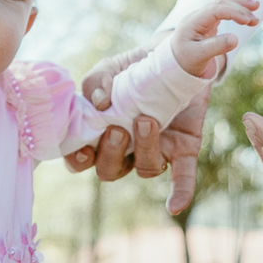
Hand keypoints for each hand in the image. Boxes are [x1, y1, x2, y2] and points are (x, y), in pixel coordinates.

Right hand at [64, 47, 216, 214]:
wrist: (176, 55)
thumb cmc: (135, 67)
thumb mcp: (112, 68)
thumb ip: (97, 81)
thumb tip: (99, 102)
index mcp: (101, 132)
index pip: (81, 158)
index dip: (78, 160)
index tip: (83, 148)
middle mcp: (126, 148)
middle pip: (110, 171)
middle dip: (110, 155)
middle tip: (117, 130)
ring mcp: (155, 150)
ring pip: (145, 169)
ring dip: (144, 150)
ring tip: (146, 120)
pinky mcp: (184, 148)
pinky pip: (182, 177)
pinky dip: (180, 193)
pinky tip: (174, 206)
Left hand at [171, 0, 259, 76]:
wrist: (176, 62)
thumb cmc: (186, 60)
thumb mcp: (199, 57)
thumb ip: (216, 47)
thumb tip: (235, 39)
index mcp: (191, 22)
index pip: (214, 10)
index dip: (232, 13)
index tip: (247, 21)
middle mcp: (196, 16)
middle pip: (219, 3)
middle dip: (239, 7)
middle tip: (256, 20)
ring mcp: (202, 17)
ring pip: (222, 3)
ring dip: (239, 4)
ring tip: (257, 6)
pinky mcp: (208, 21)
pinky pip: (223, 10)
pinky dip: (236, 10)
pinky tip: (247, 14)